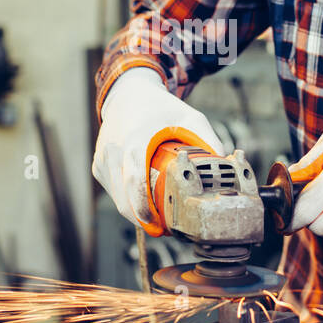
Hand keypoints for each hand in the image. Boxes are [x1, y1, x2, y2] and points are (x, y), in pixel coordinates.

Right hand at [92, 68, 222, 226]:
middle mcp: (114, 151)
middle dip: (143, 219)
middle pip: (123, 198)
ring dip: (135, 212)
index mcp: (135, 141)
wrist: (127, 93)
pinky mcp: (98, 166)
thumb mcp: (190, 117)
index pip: (135, 180)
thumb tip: (224, 166)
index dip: (142, 206)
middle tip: (166, 229)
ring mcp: (103, 160)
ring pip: (117, 199)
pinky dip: (127, 200)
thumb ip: (208, 140)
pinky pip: (113, 191)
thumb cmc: (160, 107)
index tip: (154, 223)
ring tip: (157, 217)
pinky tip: (143, 200)